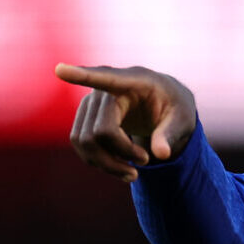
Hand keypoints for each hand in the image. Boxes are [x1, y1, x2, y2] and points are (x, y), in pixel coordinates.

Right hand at [55, 63, 197, 181]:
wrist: (164, 105)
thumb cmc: (175, 107)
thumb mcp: (183, 119)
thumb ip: (171, 134)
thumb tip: (162, 154)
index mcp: (133, 81)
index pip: (104, 78)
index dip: (81, 76)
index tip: (60, 70)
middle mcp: (106, 89)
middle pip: (99, 130)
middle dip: (120, 154)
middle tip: (145, 163)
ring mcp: (92, 103)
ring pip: (84, 141)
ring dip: (106, 164)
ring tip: (133, 173)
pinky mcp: (85, 118)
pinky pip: (80, 144)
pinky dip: (98, 162)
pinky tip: (120, 167)